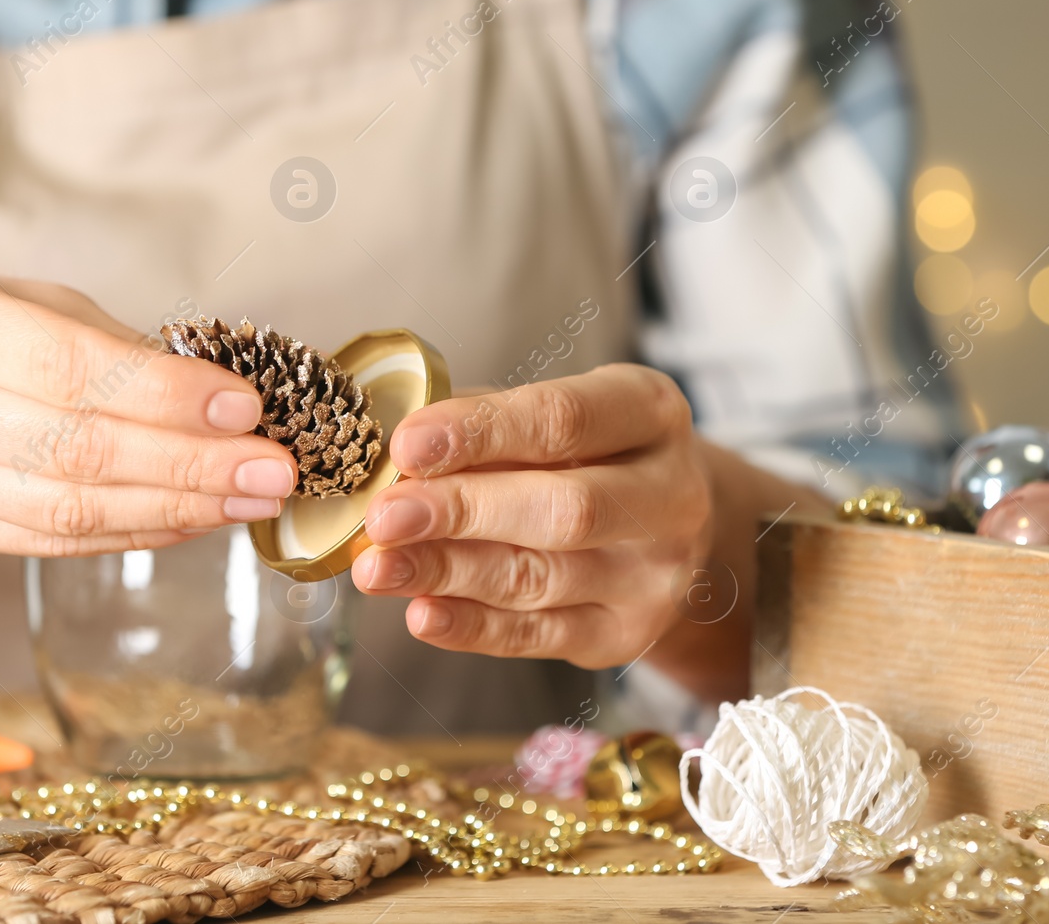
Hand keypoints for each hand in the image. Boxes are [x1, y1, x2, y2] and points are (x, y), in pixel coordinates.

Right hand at [0, 268, 297, 555]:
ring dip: (178, 510)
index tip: (243, 405)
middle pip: (76, 451)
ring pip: (68, 511)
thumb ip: (103, 342)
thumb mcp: (6, 295)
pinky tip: (194, 520)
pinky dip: (135, 533)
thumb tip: (217, 392)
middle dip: (193, 465)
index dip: (164, 394)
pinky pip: (52, 543)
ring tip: (253, 499)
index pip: (67, 369)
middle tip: (275, 468)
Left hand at [350, 364, 711, 669]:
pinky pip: (538, 635)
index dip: (480, 432)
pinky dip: (472, 626)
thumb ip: (484, 426)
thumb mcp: (555, 415)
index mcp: (651, 413)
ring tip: (377, 567)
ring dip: (448, 573)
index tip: (407, 445)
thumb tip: (397, 461)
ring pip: (540, 578)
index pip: (564, 419)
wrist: (664, 523)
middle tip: (385, 516)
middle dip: (463, 511)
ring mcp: (654, 574)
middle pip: (564, 509)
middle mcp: (671, 495)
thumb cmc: (590, 453)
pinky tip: (420, 611)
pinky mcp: (625, 634)